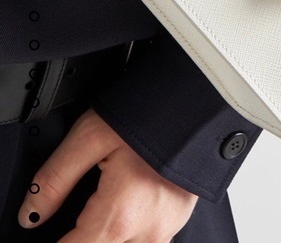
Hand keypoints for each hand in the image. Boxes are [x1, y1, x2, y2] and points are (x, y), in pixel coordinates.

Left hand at [17, 106, 198, 241]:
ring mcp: (166, 228)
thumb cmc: (156, 110)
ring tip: (113, 188)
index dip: (57, 237)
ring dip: (108, 230)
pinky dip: (129, 224)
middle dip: (84, 230)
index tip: (55, 219)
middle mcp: (147, 231)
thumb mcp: (92, 134)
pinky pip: (144, 237)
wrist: (202, 96)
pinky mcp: (178, 218)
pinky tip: (131, 193)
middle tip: (94, 190)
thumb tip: (32, 211)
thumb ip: (55, 178)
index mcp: (121, 215)